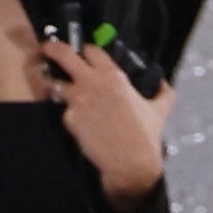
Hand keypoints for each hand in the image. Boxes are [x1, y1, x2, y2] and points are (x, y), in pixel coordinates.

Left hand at [57, 33, 170, 198]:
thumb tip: (164, 83)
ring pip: (56, 83)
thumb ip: (163, 93)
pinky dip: (69, 115)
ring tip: (60, 91)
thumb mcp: (160, 111)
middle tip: (48, 49)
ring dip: (57, 86)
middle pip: (63, 54)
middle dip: (53, 49)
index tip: (84, 55)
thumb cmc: (146, 136)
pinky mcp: (69, 118)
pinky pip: (64, 111)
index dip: (87, 52)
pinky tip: (79, 123)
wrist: (130, 163)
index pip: (91, 50)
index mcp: (114, 76)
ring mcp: (78, 100)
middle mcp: (92, 83)